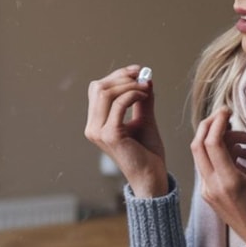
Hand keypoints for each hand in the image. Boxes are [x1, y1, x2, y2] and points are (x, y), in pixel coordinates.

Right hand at [85, 65, 167, 196]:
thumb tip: (145, 76)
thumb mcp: (144, 119)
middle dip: (122, 77)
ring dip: (128, 85)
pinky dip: (133, 94)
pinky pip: (118, 104)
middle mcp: (92, 127)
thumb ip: (142, 99)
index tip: (138, 71)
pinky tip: (145, 96)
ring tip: (145, 88)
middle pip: (99, 87)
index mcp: (96, 123)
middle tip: (142, 76)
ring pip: (106, 93)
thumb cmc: (147, 151)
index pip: (98, 89)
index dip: (116, 76)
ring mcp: (98, 132)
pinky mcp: (110, 135)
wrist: (152, 175)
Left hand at [190, 108, 245, 246]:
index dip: (218, 122)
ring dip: (218, 140)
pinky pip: (207, 166)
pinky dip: (219, 154)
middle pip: (198, 145)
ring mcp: (207, 191)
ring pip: (200, 155)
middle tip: (226, 116)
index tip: (228, 111)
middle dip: (210, 125)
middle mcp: (212, 186)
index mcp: (229, 182)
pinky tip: (241, 156)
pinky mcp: (207, 194)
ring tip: (245, 142)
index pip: (212, 143)